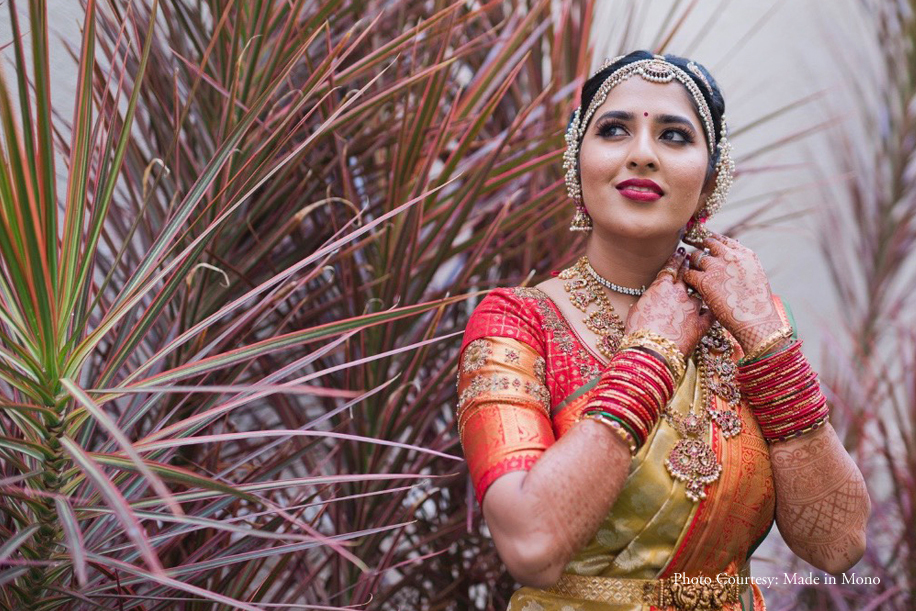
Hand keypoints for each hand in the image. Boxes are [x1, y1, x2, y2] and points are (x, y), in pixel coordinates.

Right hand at [625, 249, 715, 356]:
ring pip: (701, 292)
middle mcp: (679, 293)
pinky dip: (712, 309)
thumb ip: (645, 302)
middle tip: (692, 260)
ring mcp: (692, 308)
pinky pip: (711, 313)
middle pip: (686, 275)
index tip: (679, 254)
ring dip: (702, 287)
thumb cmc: (637, 331)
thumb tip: (644, 302)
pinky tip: (715, 306)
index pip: (670, 268)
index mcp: (660, 287)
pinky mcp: (701, 324)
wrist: (650, 350)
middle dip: (689, 266)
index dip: (675, 260)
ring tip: (704, 283)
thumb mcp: (635, 311)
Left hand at [681, 230, 782, 353]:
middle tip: (695, 255)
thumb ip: (741, 267)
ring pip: (695, 257)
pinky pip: (688, 274)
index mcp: (746, 255)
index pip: (725, 240)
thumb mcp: (755, 278)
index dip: (714, 241)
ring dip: (692, 264)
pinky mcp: (703, 281)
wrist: (756, 320)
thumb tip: (729, 264)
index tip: (707, 242)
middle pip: (708, 244)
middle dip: (701, 248)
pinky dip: (687, 278)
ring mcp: (716, 267)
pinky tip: (688, 284)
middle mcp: (730, 256)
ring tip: (691, 271)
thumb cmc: (757, 306)